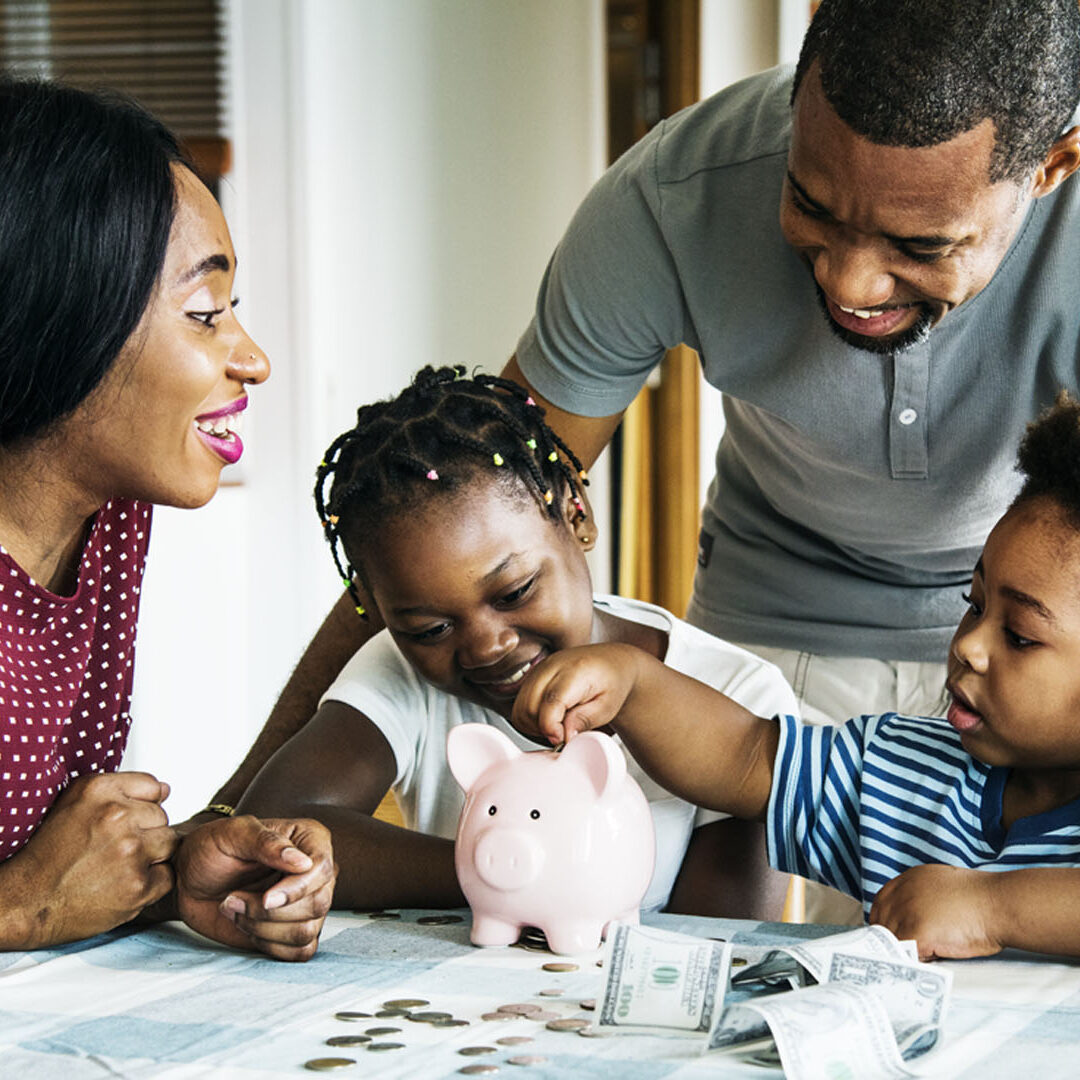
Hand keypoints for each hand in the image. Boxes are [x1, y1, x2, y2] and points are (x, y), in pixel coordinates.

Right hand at [0, 771, 174, 948]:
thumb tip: (166, 790)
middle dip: (145, 832)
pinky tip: (124, 884)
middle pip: (162, 817)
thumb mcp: (74, 804)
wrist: (27, 901)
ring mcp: (130, 851)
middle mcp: (116, 816)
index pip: (154, 787)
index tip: (124, 822)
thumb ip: (122, 789)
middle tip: (115, 849)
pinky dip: (151, 883)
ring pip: (169, 843)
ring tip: (121, 865)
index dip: (140, 807)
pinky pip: (167, 876)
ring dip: (152, 856)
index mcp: (99, 790)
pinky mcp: (138, 885)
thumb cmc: (48, 855)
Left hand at [174, 815, 336, 961]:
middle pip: (318, 904)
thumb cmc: (211, 848)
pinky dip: (269, 945)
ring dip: (263, 928)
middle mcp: (315, 872)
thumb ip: (267, 843)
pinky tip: (247, 926)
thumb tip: (303, 862)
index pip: (322, 869)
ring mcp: (306, 903)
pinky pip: (299, 952)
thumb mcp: (233, 834)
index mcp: (309, 840)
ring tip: (236, 909)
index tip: (266, 898)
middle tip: (234, 898)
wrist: (189, 879)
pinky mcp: (293, 931)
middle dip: (269, 912)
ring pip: (306, 931)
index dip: (297, 889)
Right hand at [511, 643, 639, 744]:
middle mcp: (551, 667)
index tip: (562, 740)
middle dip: (542, 730)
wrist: (611, 663)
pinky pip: (519, 706)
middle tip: (563, 736)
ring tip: (556, 729)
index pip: (551, 702)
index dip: (552, 727)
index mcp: (575, 671)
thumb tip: (563, 736)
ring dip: (533, 727)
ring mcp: (539, 670)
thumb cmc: (612, 683)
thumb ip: (584, 720)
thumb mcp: (607, 706)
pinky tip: (548, 721)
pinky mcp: (532, 677)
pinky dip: (529, 720)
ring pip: (520, 709)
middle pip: (529, 707)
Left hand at [869, 863, 1001, 959]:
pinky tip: (931, 961)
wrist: (1000, 903)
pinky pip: (906, 954)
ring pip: (892, 940)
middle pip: (882, 922)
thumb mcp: (943, 884)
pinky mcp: (917, 932)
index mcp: (908, 880)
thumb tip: (914, 916)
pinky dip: (916, 962)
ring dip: (904, 951)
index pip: (881, 903)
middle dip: (891, 939)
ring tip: (924, 956)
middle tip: (905, 954)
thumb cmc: (982, 898)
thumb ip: (923, 896)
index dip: (885, 922)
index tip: (891, 936)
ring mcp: (907, 912)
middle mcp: (902, 893)